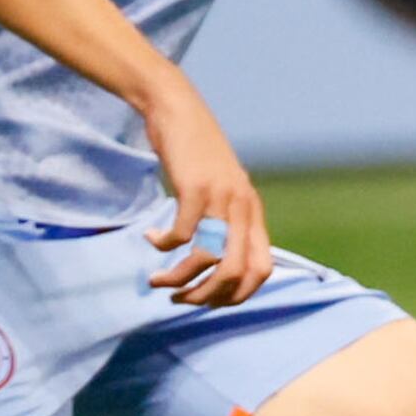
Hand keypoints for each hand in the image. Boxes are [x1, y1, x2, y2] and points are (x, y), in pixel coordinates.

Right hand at [139, 79, 269, 305]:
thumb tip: (217, 269)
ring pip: (208, 258)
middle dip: (206, 297)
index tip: (209, 303)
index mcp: (253, 213)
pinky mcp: (195, 187)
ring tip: (157, 281)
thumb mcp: (222, 192)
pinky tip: (151, 239)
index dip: (238, 296)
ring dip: (177, 279)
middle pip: (237, 273)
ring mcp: (221, 196)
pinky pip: (181, 234)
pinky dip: (163, 246)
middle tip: (180, 300)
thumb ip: (226, 223)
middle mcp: (243, 207)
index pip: (263, 269)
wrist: (181, 112)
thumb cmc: (198, 157)